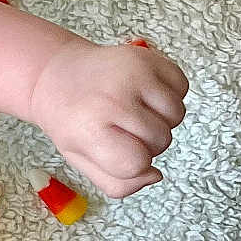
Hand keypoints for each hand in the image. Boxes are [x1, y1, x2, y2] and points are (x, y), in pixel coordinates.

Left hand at [27, 39, 188, 197]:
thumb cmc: (71, 120)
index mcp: (88, 128)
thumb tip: (154, 175)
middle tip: (121, 128)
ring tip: (133, 111)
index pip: (136, 164)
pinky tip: (142, 93)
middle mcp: (112, 99)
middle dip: (147, 142)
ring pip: (177, 116)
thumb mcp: (80, 159)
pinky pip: (183, 88)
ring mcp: (133, 74)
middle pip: (161, 141)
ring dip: (162, 120)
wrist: (57, 74)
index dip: (133, 164)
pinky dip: (169, 96)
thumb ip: (116, 183)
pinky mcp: (149, 57)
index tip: (116, 150)